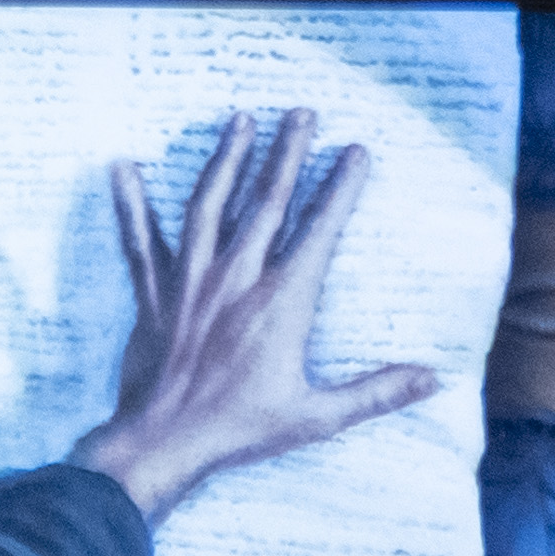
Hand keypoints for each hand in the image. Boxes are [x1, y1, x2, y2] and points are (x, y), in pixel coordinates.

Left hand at [72, 107, 433, 524]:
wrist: (164, 443)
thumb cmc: (241, 430)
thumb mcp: (317, 416)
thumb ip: (375, 392)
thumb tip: (432, 378)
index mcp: (281, 303)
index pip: (318, 230)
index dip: (339, 188)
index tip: (355, 150)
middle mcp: (236, 279)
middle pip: (266, 202)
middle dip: (287, 153)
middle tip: (302, 112)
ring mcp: (191, 282)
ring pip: (208, 206)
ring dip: (226, 159)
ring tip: (241, 119)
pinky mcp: (154, 295)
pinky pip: (140, 241)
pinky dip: (131, 204)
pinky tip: (123, 167)